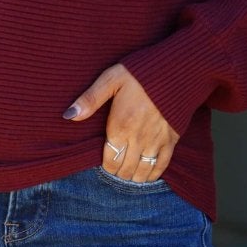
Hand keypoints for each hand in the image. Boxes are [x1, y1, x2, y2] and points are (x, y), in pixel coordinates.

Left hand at [63, 65, 178, 182]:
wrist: (177, 69)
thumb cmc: (140, 72)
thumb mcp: (111, 79)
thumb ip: (90, 99)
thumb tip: (69, 115)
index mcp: (120, 126)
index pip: (110, 160)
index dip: (106, 166)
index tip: (106, 162)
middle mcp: (138, 139)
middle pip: (125, 170)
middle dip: (119, 173)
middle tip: (117, 168)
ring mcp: (156, 142)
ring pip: (142, 172)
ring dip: (134, 177)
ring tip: (129, 174)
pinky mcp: (172, 140)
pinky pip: (161, 166)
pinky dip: (153, 175)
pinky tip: (147, 175)